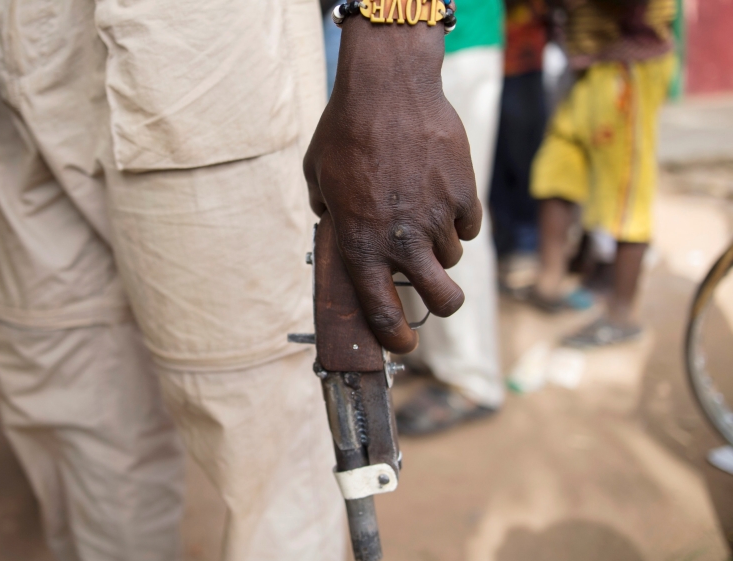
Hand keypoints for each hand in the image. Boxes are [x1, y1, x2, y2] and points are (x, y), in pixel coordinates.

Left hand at [304, 22, 481, 353]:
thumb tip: (336, 228)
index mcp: (361, 246)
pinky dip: (458, 221)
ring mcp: (437, 220)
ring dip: (441, 253)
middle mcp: (402, 242)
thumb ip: (328, 214)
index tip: (403, 343)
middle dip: (441, 307)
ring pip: (453, 261)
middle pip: (442, 302)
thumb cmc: (344, 132)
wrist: (389, 90)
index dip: (396, 338)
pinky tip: (441, 198)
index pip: (383, 314)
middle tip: (435, 295)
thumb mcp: (318, 178)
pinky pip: (469, 227)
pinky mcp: (465, 196)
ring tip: (423, 222)